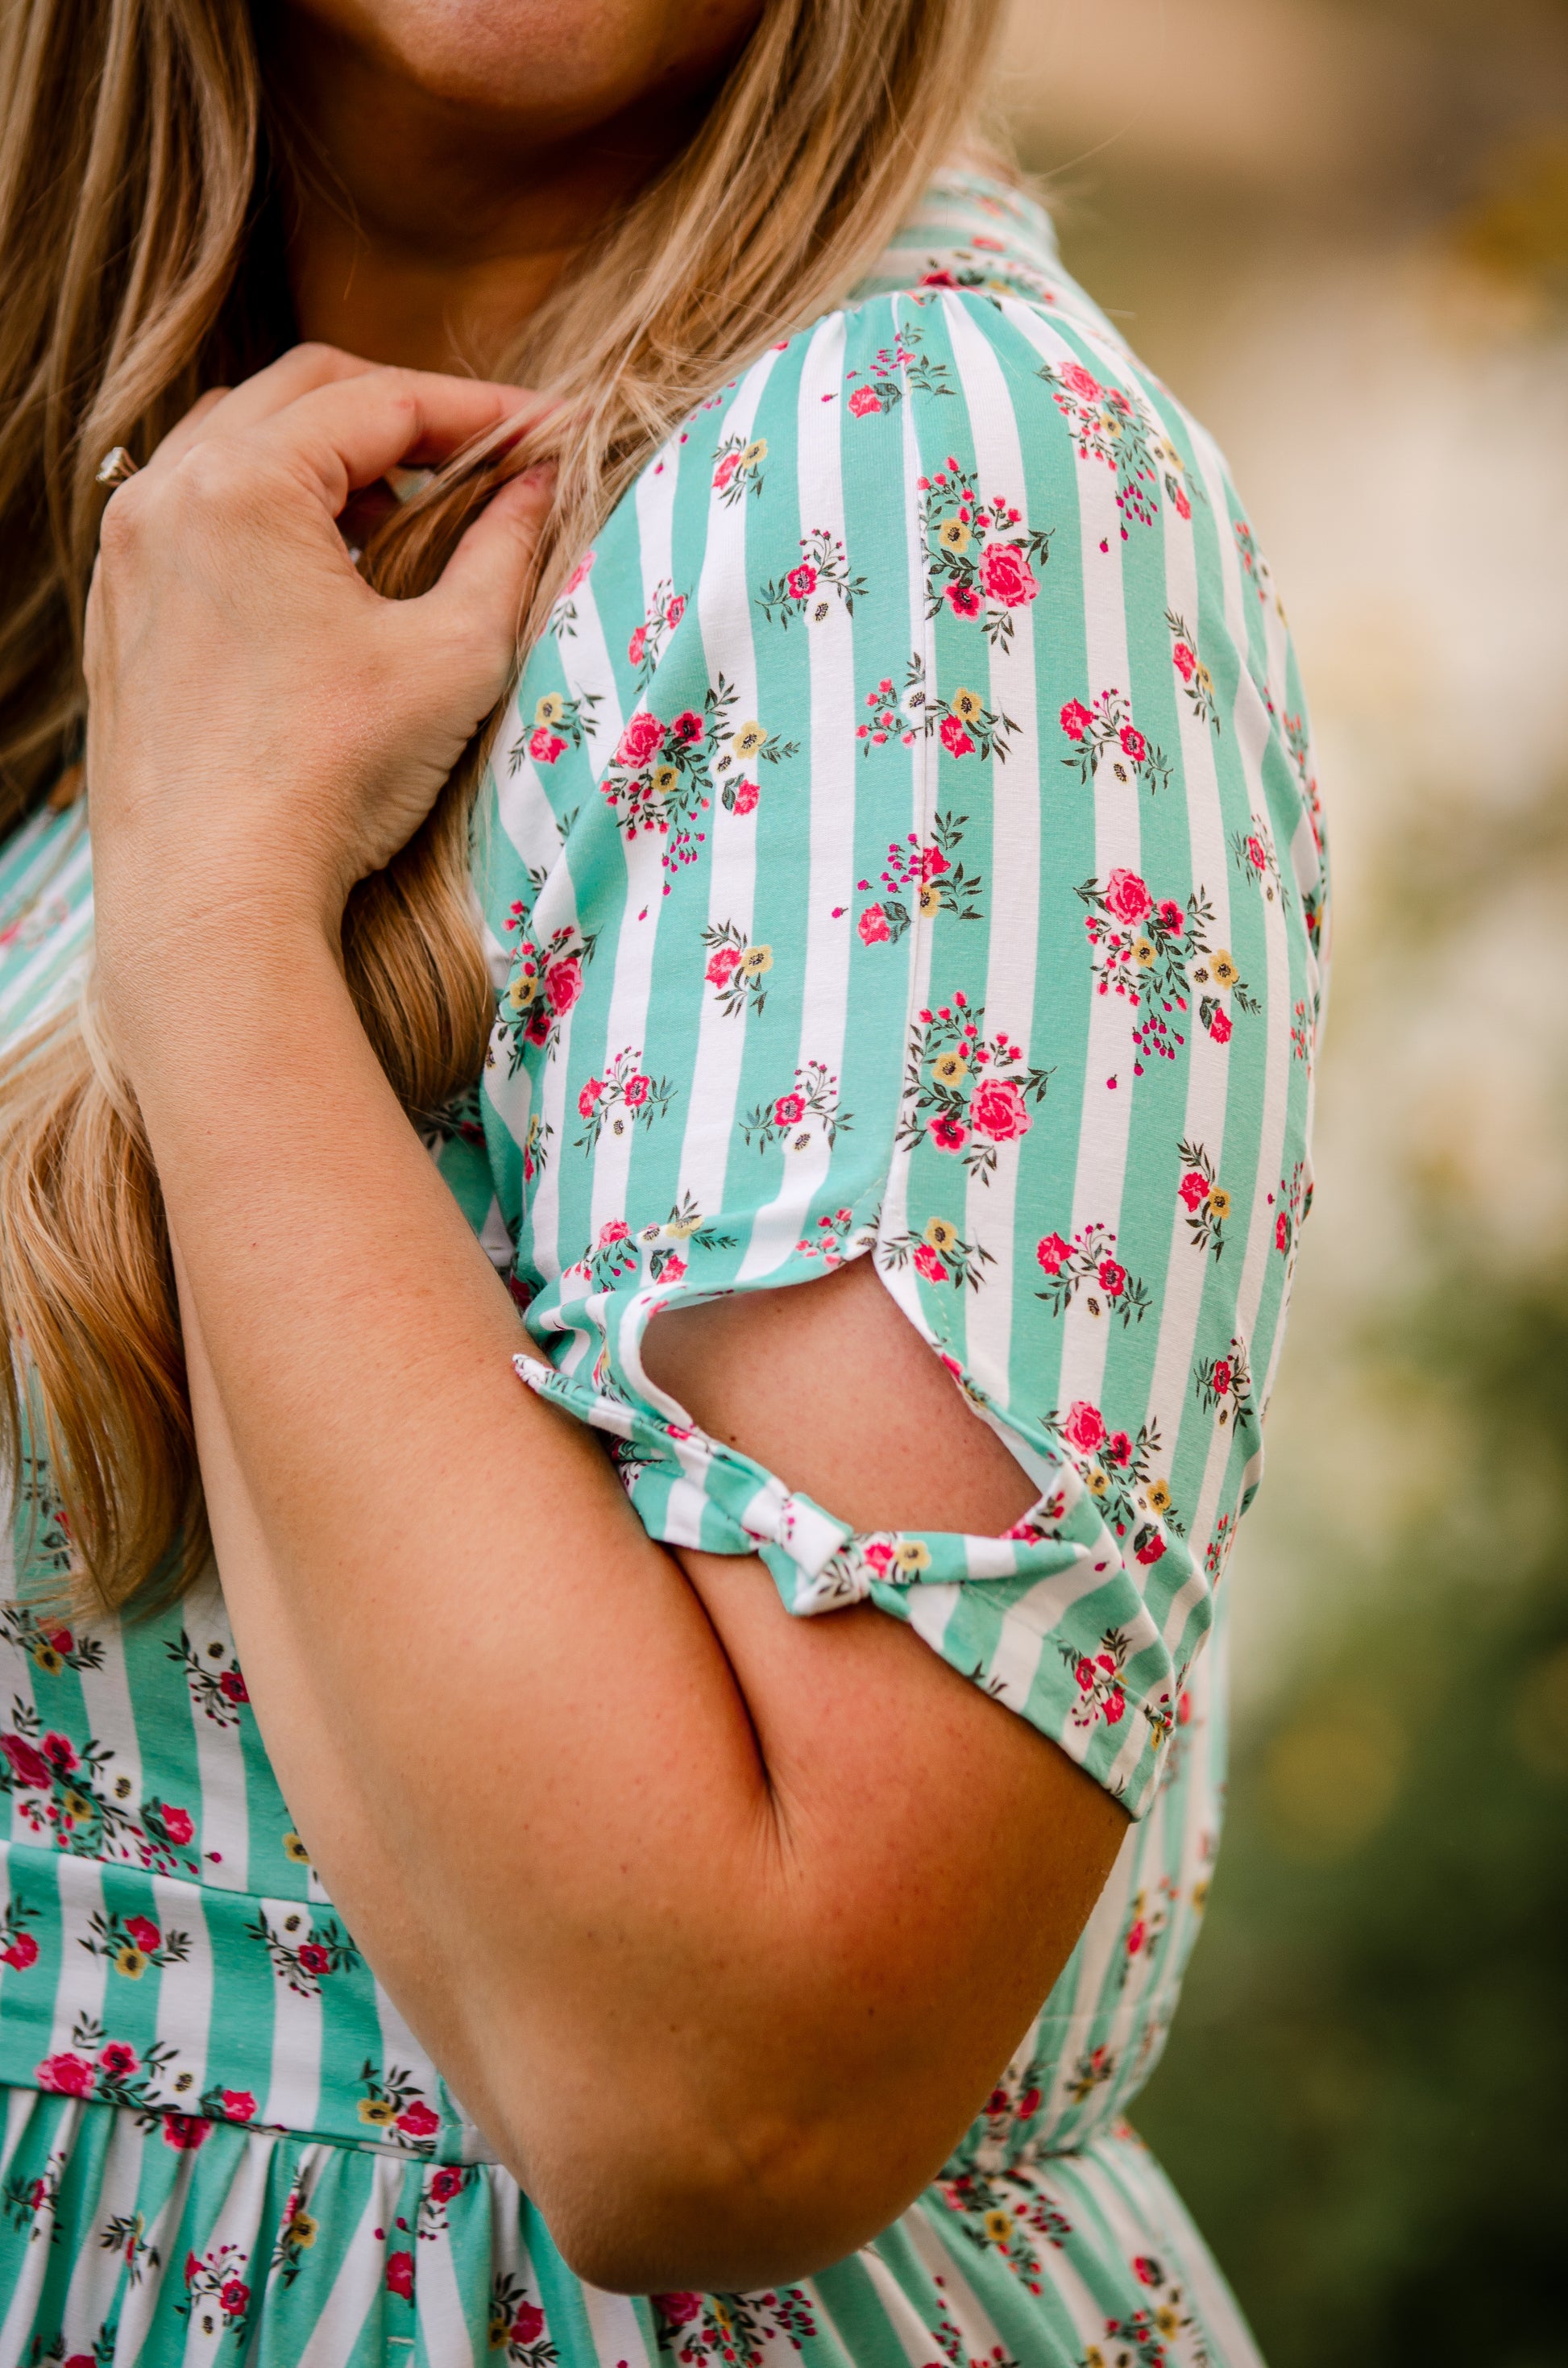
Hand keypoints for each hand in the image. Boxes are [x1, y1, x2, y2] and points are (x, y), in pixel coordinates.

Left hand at [84, 343, 553, 1002]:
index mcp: (243, 483)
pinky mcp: (119, 611)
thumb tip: (542, 486)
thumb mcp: (452, 657)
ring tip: (405, 513)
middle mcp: (166, 494)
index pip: (383, 399)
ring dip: (328, 456)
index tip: (552, 430)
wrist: (213, 897)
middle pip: (300, 394)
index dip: (483, 409)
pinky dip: (268, 511)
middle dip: (402, 412)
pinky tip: (325, 572)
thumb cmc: (330, 778)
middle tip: (485, 457)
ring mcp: (129, 552)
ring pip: (236, 444)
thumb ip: (504, 550)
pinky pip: (195, 513)